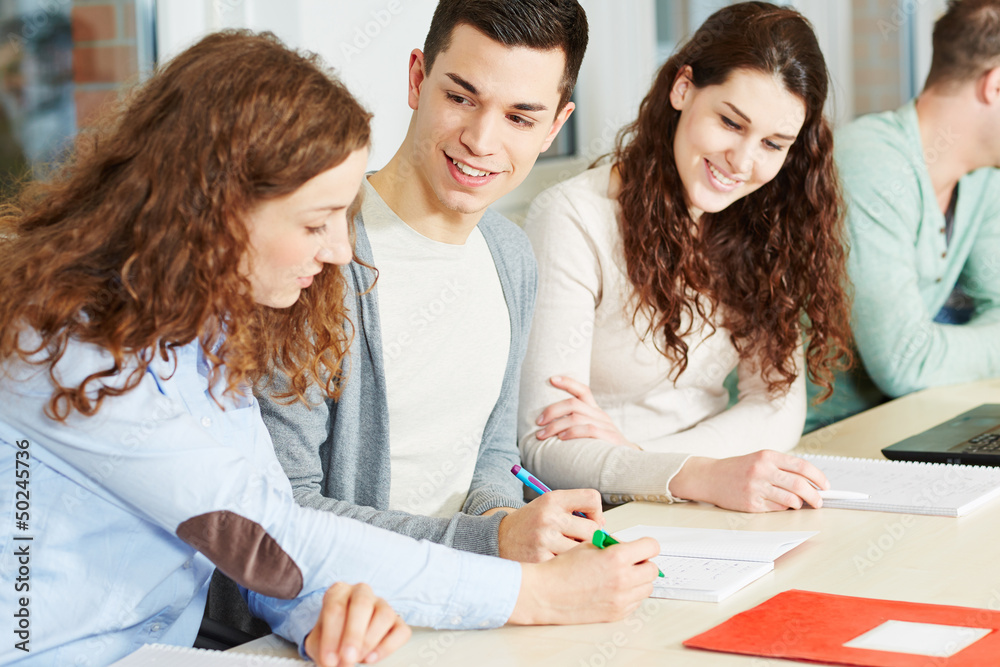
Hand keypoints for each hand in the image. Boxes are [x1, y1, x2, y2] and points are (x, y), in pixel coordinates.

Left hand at [304, 582, 410, 666]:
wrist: (341, 641)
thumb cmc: (331, 637)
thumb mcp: (319, 641)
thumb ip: (323, 649)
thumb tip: (335, 660)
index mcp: (339, 592)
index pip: (336, 607)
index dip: (331, 635)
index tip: (328, 659)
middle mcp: (361, 593)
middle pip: (362, 604)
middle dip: (354, 634)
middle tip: (347, 658)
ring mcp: (382, 605)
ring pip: (384, 615)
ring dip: (370, 641)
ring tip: (357, 658)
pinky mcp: (398, 621)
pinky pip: (401, 631)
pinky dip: (388, 647)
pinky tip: (371, 658)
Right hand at [495, 489, 603, 561]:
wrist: (498, 539)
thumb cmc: (531, 524)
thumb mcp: (549, 506)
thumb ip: (576, 511)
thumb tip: (603, 527)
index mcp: (553, 499)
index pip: (592, 499)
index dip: (597, 513)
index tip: (592, 521)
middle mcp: (549, 517)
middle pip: (593, 530)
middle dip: (590, 538)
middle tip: (577, 541)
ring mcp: (545, 540)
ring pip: (583, 551)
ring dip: (580, 554)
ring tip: (565, 552)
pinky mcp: (541, 560)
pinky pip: (570, 566)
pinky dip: (567, 567)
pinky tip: (556, 562)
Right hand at [509, 536, 660, 624]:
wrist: (546, 593)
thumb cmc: (561, 569)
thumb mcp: (588, 545)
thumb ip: (612, 545)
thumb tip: (627, 546)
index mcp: (616, 557)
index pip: (651, 547)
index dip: (646, 545)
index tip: (642, 546)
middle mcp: (622, 579)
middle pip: (653, 570)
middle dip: (644, 563)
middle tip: (632, 561)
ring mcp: (621, 599)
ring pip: (647, 588)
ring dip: (639, 580)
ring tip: (622, 575)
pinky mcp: (616, 613)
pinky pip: (636, 602)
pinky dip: (631, 595)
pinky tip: (615, 589)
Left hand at [535, 376, 635, 447]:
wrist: (628, 463)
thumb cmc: (602, 448)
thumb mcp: (591, 433)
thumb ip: (575, 426)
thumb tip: (547, 427)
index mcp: (595, 411)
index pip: (583, 390)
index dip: (568, 382)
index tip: (551, 379)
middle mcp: (600, 415)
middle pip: (573, 403)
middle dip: (552, 411)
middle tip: (538, 422)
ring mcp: (605, 426)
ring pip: (576, 418)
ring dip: (555, 425)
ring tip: (542, 434)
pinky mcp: (609, 437)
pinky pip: (588, 430)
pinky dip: (571, 433)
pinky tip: (560, 438)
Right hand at [669, 450, 828, 511]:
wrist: (710, 477)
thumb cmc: (737, 468)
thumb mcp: (759, 459)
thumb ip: (782, 467)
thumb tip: (810, 482)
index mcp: (767, 456)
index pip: (802, 467)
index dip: (818, 477)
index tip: (826, 485)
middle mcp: (762, 470)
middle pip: (799, 485)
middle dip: (814, 496)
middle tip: (819, 502)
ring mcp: (756, 488)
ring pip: (790, 500)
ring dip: (800, 505)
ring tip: (800, 504)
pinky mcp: (751, 503)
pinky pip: (777, 509)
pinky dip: (784, 509)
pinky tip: (781, 506)